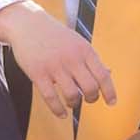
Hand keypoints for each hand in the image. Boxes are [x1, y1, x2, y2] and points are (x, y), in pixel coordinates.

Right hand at [0, 2, 115, 118]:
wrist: (28, 24)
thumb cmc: (56, 36)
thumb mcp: (78, 43)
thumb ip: (91, 59)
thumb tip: (109, 74)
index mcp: (85, 51)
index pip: (103, 75)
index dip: (110, 91)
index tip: (112, 103)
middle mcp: (72, 59)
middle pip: (90, 87)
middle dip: (92, 98)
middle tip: (89, 99)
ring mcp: (54, 66)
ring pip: (71, 94)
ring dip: (75, 103)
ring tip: (73, 103)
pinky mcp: (37, 73)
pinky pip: (50, 97)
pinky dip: (58, 109)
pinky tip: (62, 114)